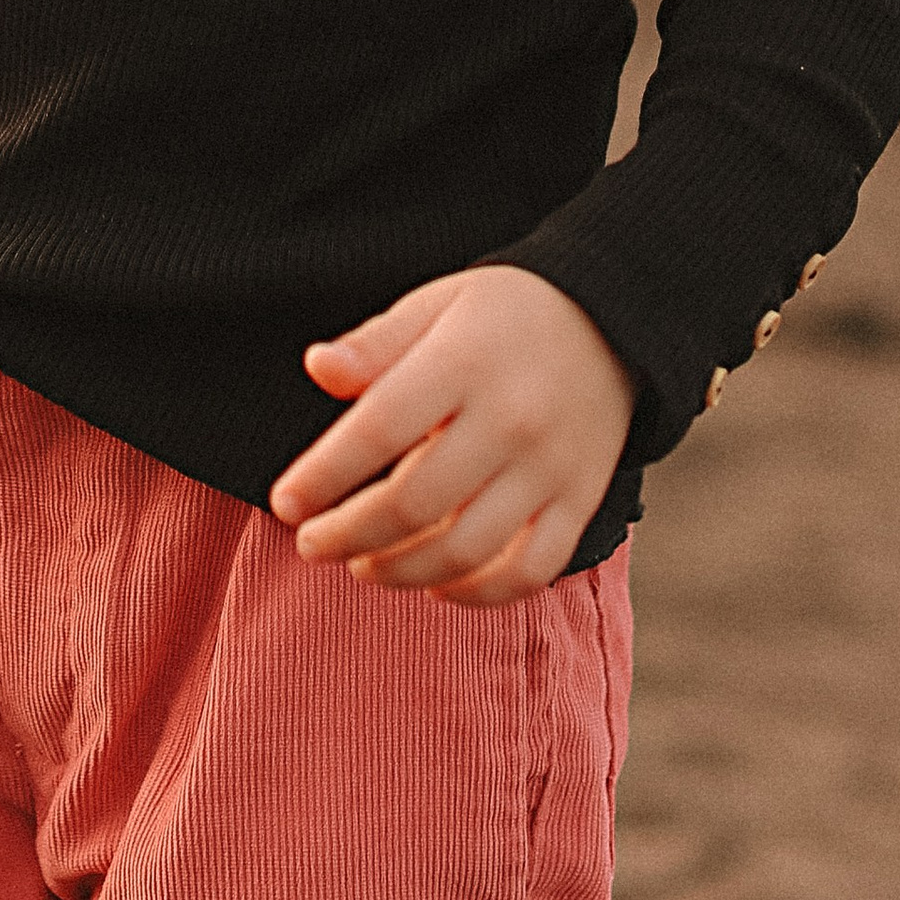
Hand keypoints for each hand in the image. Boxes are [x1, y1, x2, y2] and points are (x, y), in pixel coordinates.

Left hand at [268, 266, 635, 607]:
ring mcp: (550, 469)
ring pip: (465, 549)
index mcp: (465, 362)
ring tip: (361, 565)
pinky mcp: (581, 503)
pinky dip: (477, 595)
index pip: (378, 430)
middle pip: (414, 503)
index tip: (285, 502)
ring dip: (399, 571)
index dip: (324, 476)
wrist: (613, 320)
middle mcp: (511, 420)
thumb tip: (317, 369)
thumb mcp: (437, 304)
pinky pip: (528, 571)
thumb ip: (376, 343)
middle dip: (348, 534)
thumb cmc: (504, 314)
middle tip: (311, 543)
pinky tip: (434, 586)